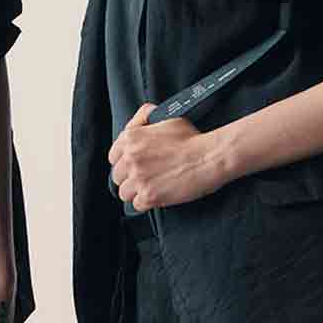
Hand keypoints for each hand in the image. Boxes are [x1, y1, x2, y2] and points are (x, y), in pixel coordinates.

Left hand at [107, 104, 230, 211]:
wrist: (208, 157)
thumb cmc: (192, 138)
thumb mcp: (166, 118)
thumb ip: (145, 118)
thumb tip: (138, 122)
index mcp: (131, 138)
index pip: (113, 157)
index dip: (124, 162)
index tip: (132, 166)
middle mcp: (131, 158)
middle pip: (118, 176)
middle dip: (130, 178)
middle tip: (145, 177)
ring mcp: (139, 178)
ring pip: (124, 193)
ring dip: (136, 192)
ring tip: (151, 188)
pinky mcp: (149, 195)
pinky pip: (137, 205)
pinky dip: (146, 203)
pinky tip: (158, 195)